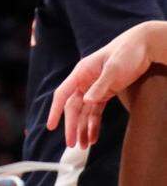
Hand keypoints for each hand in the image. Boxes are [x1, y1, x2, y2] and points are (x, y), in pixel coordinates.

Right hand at [47, 22, 166, 148]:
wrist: (142, 47)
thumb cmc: (126, 53)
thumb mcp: (114, 69)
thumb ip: (100, 85)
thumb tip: (86, 100)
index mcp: (82, 72)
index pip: (63, 94)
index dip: (55, 110)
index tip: (51, 126)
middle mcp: (85, 81)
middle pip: (73, 107)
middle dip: (71, 126)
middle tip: (72, 145)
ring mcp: (95, 87)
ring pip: (84, 112)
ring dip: (82, 128)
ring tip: (83, 146)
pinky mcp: (106, 92)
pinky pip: (96, 112)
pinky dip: (94, 125)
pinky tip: (93, 137)